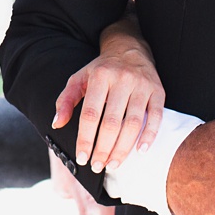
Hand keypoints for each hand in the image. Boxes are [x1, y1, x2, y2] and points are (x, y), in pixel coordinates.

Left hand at [53, 43, 164, 173]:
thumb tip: (56, 123)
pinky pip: (156, 117)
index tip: (82, 158)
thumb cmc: (102, 70)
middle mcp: (122, 79)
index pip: (91, 114)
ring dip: (123, 149)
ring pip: (134, 123)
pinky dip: (149, 136)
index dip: (86, 139)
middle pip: (112, 122)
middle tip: (97, 166)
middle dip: (104, 149)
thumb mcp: (79, 78)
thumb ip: (65, 100)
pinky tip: (141, 151)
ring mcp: (142, 85)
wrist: (129, 49)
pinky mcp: (158, 91)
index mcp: (100, 76)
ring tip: (113, 164)